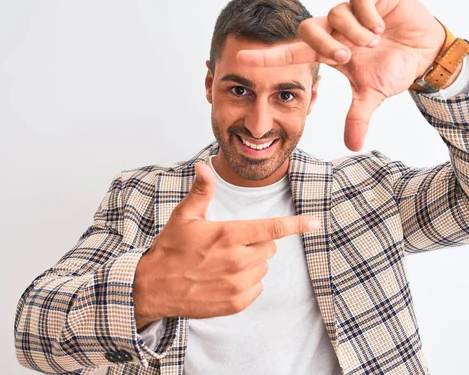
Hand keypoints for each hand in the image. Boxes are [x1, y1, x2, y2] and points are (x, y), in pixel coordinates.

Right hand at [133, 162, 318, 326]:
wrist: (153, 288)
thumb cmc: (170, 250)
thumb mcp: (183, 217)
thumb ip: (202, 192)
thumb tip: (204, 166)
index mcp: (228, 235)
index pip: (272, 228)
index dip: (297, 224)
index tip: (315, 222)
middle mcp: (236, 260)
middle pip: (270, 247)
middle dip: (258, 242)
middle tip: (233, 243)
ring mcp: (236, 283)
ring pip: (264, 268)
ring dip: (252, 263)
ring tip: (225, 262)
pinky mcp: (235, 302)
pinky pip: (257, 288)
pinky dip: (247, 283)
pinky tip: (225, 279)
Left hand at [237, 0, 446, 150]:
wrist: (424, 50)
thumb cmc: (393, 68)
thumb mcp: (373, 94)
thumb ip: (358, 116)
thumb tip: (352, 146)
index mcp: (329, 50)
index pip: (292, 52)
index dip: (268, 57)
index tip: (241, 59)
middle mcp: (335, 29)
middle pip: (307, 28)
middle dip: (324, 44)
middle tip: (346, 57)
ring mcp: (352, 12)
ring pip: (335, 14)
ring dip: (354, 33)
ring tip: (374, 43)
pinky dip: (369, 15)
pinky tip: (382, 27)